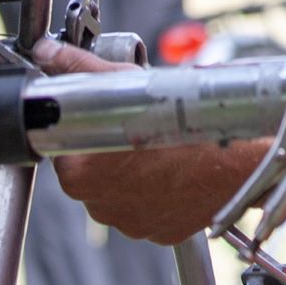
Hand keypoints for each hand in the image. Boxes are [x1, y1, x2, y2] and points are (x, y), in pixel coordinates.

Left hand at [33, 35, 259, 243]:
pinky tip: (171, 170)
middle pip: (90, 170)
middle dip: (107, 150)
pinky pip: (145, 209)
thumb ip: (78, 67)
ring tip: (157, 148)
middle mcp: (98, 205)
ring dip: (130, 173)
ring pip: (117, 191)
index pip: (65, 147)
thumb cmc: (186, 126)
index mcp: (78, 174)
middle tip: (136, 127)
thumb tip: (49, 53)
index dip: (83, 130)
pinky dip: (154, 192)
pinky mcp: (156, 231)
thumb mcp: (123, 83)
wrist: (237, 163)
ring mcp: (128, 223)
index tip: (103, 119)